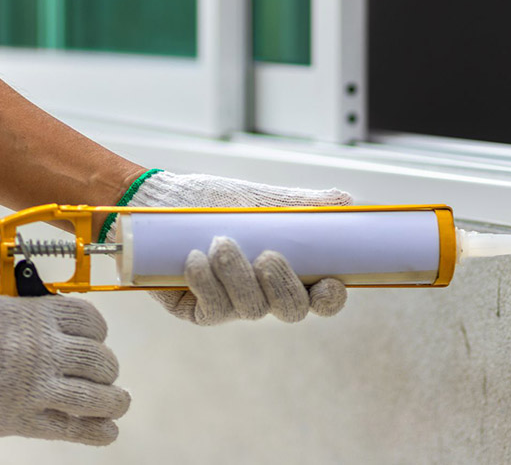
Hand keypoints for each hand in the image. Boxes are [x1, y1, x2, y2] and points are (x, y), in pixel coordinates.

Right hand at [0, 292, 129, 444]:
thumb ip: (15, 316)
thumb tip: (27, 318)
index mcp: (36, 316)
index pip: (90, 320)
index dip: (98, 332)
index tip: (94, 340)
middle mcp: (44, 350)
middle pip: (99, 360)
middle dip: (106, 370)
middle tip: (102, 377)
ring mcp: (34, 386)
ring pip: (94, 396)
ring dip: (112, 401)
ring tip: (118, 404)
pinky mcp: (18, 419)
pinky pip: (70, 428)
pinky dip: (95, 431)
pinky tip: (108, 433)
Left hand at [108, 171, 351, 323]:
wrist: (163, 201)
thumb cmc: (215, 200)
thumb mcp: (262, 199)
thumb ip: (303, 204)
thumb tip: (347, 201)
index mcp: (290, 270)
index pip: (322, 298)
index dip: (331, 299)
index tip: (330, 282)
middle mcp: (265, 293)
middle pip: (292, 311)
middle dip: (284, 286)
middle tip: (268, 256)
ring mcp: (233, 306)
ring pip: (251, 309)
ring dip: (238, 276)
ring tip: (220, 242)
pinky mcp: (199, 311)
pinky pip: (213, 309)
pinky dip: (206, 283)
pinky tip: (193, 259)